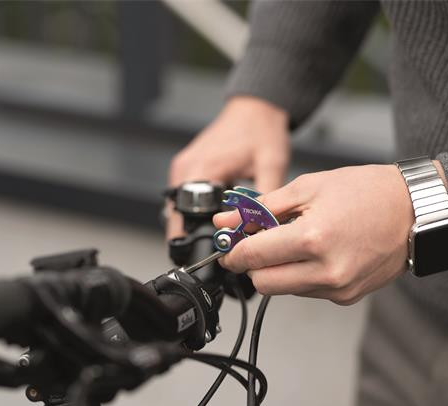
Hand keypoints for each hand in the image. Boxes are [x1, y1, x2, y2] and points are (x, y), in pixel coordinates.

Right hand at [167, 96, 289, 238]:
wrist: (256, 107)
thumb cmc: (261, 130)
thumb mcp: (270, 166)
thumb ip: (265, 201)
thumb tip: (264, 232)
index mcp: (200, 169)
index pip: (183, 218)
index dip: (192, 242)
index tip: (207, 257)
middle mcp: (185, 169)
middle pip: (177, 218)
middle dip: (193, 238)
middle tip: (218, 251)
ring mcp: (183, 168)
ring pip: (180, 210)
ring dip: (194, 225)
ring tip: (219, 235)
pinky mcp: (188, 168)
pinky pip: (186, 198)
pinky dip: (197, 212)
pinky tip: (217, 217)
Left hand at [213, 164, 425, 304]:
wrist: (416, 211)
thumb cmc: (367, 192)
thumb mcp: (309, 187)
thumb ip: (262, 207)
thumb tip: (228, 221)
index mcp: (313, 239)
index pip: (253, 257)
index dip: (233, 251)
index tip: (229, 245)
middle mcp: (326, 271)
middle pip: (263, 283)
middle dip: (253, 264)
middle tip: (258, 242)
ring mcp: (338, 288)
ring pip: (284, 290)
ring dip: (278, 269)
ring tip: (296, 240)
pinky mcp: (347, 296)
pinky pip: (308, 291)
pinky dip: (302, 274)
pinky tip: (317, 252)